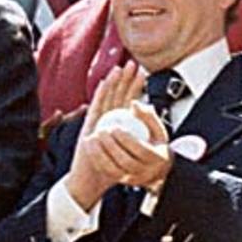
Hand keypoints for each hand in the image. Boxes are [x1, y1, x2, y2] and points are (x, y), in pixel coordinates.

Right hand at [68, 63, 171, 206]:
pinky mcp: (89, 124)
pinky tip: (106, 82)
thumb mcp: (133, 149)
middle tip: (132, 64)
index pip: (126, 100)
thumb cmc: (113, 166)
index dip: (134, 86)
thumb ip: (141, 133)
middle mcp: (106, 119)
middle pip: (116, 94)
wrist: (94, 177)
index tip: (142, 73)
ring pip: (107, 97)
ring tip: (121, 68)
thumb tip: (152, 115)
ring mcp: (97, 121)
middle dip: (124, 79)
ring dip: (114, 82)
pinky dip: (100, 93)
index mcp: (117, 122)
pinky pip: (97, 106)